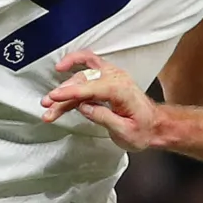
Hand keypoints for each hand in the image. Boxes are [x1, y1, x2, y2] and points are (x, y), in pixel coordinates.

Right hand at [42, 53, 163, 147]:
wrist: (156, 125)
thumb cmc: (144, 130)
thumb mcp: (126, 132)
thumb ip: (104, 118)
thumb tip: (84, 107)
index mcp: (121, 90)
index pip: (91, 88)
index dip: (70, 92)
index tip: (54, 97)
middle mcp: (116, 78)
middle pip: (83, 81)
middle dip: (63, 93)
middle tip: (47, 106)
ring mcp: (111, 76)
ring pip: (82, 76)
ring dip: (64, 88)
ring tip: (48, 105)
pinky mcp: (107, 79)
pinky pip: (87, 70)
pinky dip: (72, 74)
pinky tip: (60, 73)